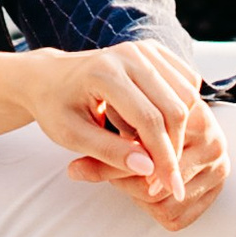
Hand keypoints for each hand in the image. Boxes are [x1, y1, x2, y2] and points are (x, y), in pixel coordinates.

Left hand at [26, 41, 225, 229]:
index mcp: (105, 73)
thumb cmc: (56, 109)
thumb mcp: (72, 137)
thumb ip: (109, 152)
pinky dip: (182, 110)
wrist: (49, 77)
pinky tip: (162, 128)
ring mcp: (143, 49)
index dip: (163, 157)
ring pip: (186, 96)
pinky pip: (185, 83)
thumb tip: (148, 169)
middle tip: (169, 180)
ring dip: (180, 131)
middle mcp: (129, 54)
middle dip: (175, 148)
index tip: (171, 187)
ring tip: (159, 155)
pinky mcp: (154, 50)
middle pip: (173, 107)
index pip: (148, 119)